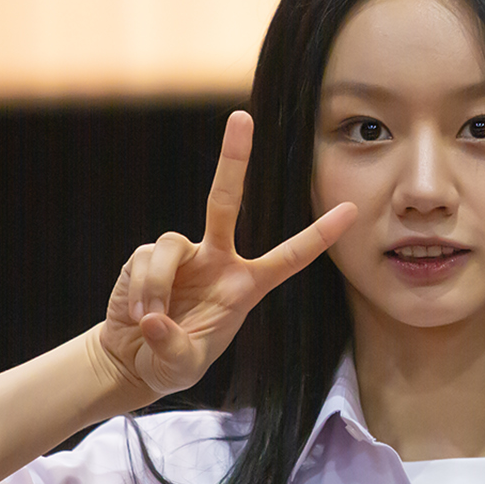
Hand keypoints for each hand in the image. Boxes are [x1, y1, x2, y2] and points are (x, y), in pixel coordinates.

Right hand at [99, 111, 355, 399]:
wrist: (133, 358)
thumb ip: (174, 347)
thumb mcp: (181, 366)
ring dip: (157, 286)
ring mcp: (183, 253)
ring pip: (170, 245)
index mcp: (245, 286)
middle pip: (225, 201)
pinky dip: (140, 290)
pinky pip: (145, 262)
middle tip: (242, 117)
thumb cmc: (171, 360)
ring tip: (150, 320)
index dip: (319, 235)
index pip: (290, 257)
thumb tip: (154, 320)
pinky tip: (138, 313)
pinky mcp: (147, 255)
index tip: (351, 209)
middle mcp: (218, 259)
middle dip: (233, 159)